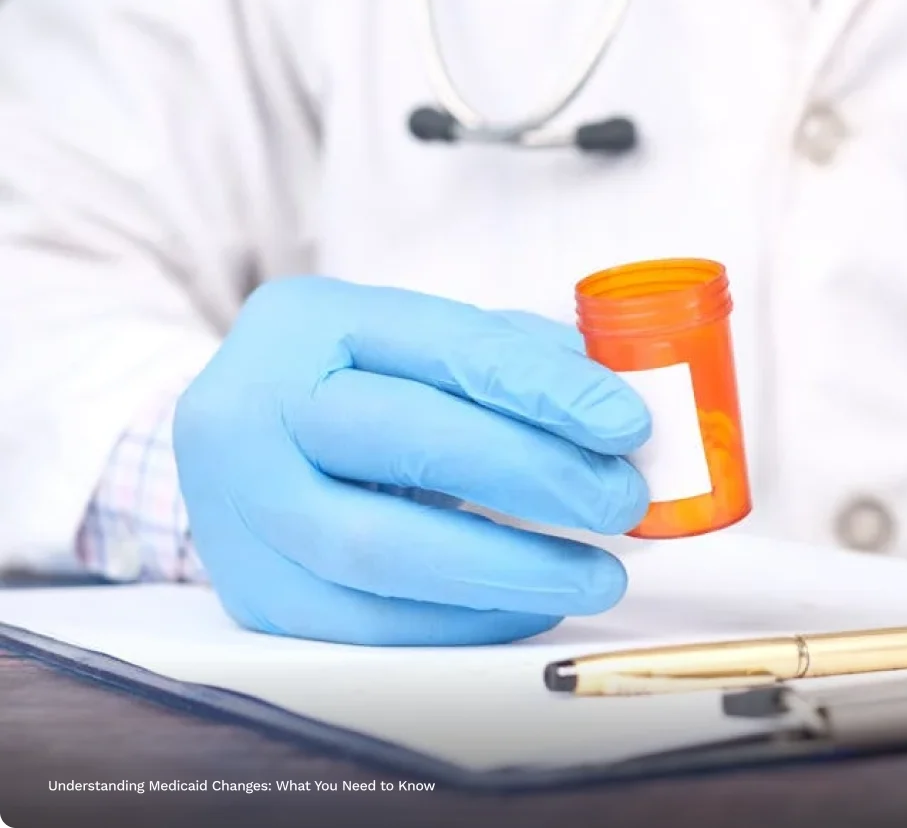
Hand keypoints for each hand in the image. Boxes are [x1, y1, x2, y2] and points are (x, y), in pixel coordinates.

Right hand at [173, 277, 650, 645]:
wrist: (237, 448)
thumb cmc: (352, 388)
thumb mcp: (418, 344)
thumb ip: (515, 357)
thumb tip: (619, 401)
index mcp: (306, 322)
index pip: (443, 348)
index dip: (546, 389)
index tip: (627, 424)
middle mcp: (251, 407)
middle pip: (405, 441)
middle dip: (534, 475)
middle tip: (620, 501)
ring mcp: (238, 507)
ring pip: (379, 550)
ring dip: (509, 570)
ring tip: (597, 574)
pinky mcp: (253, 593)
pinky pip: (367, 626)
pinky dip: (464, 621)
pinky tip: (531, 604)